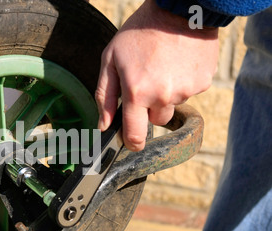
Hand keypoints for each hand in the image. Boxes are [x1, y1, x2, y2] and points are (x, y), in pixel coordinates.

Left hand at [95, 0, 218, 150]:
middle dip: (149, 110)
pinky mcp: (203, 82)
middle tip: (146, 83)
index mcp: (137, 93)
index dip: (131, 143)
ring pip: (173, 106)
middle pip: (156, 121)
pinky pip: (189, 93)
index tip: (131, 142)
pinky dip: (182, 83)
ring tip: (162, 67)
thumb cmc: (139, 33)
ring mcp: (186, 90)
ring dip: (166, 94)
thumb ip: (104, 96)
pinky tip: (177, 64)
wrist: (178, 9)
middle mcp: (163, 96)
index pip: (135, 135)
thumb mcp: (111, 59)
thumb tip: (103, 125)